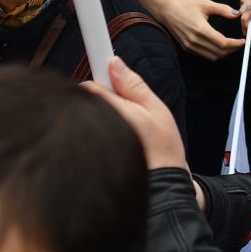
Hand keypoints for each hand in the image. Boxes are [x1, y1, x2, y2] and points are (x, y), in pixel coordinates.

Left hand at [83, 56, 188, 172]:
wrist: (163, 188)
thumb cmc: (163, 150)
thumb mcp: (157, 110)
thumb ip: (134, 85)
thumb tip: (115, 63)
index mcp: (112, 111)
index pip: (89, 86)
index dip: (99, 78)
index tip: (106, 70)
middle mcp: (97, 126)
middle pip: (87, 103)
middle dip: (102, 100)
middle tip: (126, 108)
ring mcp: (91, 143)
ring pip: (89, 119)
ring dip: (100, 118)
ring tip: (124, 130)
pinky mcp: (90, 156)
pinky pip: (88, 136)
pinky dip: (98, 135)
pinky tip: (117, 142)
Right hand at [137, 0, 243, 59]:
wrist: (166, 9)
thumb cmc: (185, 5)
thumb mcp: (205, 3)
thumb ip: (223, 9)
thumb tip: (237, 14)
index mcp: (201, 29)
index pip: (223, 43)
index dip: (235, 44)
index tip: (243, 40)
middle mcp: (195, 40)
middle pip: (219, 52)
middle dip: (232, 50)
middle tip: (240, 43)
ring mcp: (189, 46)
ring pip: (212, 57)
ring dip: (224, 53)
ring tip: (232, 46)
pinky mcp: (186, 48)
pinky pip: (204, 55)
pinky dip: (214, 53)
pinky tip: (220, 46)